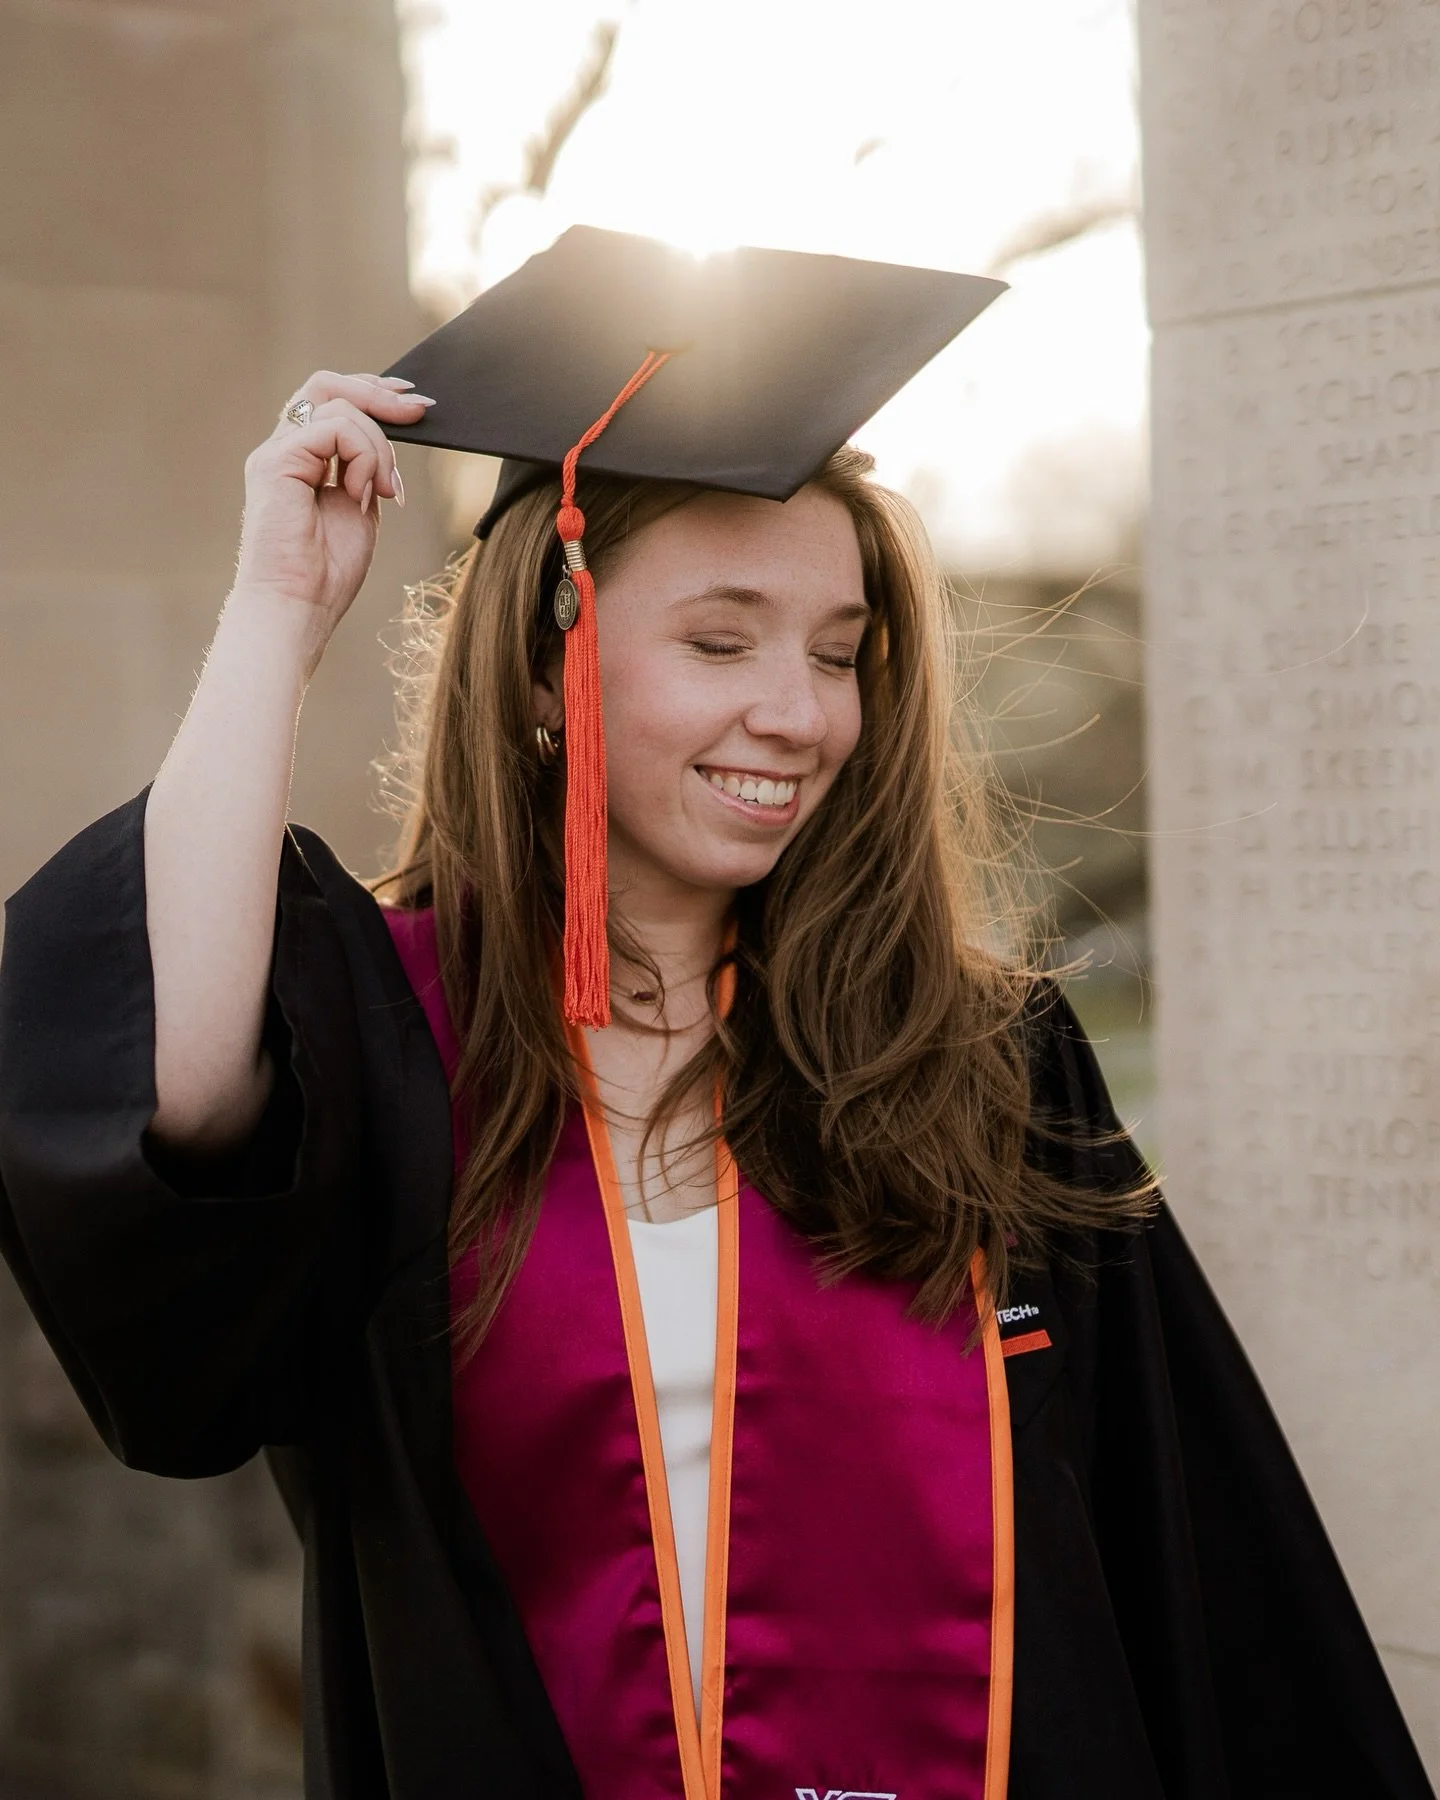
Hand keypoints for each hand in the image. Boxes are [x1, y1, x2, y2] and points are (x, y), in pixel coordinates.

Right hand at [231, 371, 432, 670]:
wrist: (298, 607)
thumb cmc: (326, 575)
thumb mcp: (360, 510)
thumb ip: (366, 473)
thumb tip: (389, 447)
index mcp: (301, 460)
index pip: (331, 401)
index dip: (372, 392)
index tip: (413, 402)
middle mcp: (283, 450)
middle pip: (327, 386)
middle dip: (378, 393)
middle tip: (418, 412)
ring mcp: (276, 454)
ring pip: (338, 406)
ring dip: (377, 445)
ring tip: (382, 491)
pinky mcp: (275, 462)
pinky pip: (334, 429)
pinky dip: (362, 455)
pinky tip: (364, 493)